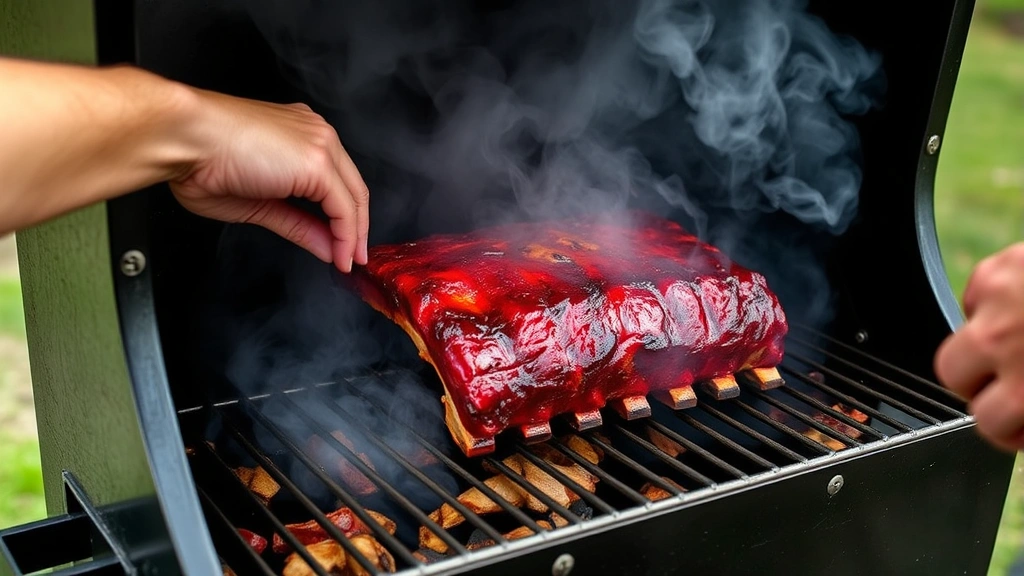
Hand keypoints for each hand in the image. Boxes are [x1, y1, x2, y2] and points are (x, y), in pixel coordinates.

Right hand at [169, 89, 368, 271]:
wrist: (183, 137)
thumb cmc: (201, 162)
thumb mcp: (260, 204)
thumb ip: (298, 224)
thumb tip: (327, 248)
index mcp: (300, 133)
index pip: (336, 179)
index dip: (344, 216)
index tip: (343, 244)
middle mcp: (315, 133)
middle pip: (351, 186)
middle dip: (355, 228)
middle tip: (353, 257)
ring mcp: (319, 144)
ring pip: (352, 196)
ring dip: (352, 235)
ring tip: (347, 261)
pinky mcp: (317, 162)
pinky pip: (343, 206)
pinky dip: (346, 234)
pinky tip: (340, 255)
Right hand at [935, 243, 1023, 450]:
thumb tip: (1019, 423)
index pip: (988, 425)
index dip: (1006, 428)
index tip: (1019, 426)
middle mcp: (1004, 345)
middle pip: (951, 375)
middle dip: (980, 381)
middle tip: (1013, 379)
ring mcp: (998, 301)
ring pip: (963, 331)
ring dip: (987, 338)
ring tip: (1022, 336)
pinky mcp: (999, 267)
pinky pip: (979, 292)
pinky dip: (999, 299)